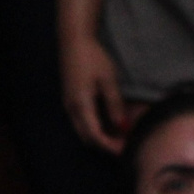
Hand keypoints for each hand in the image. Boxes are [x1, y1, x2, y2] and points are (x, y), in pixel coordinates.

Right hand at [59, 33, 128, 151]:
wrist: (74, 42)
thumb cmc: (93, 58)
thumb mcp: (108, 79)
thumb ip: (114, 104)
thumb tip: (122, 127)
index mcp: (80, 105)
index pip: (94, 136)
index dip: (109, 146)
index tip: (125, 151)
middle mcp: (71, 109)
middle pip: (87, 138)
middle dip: (105, 145)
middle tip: (125, 147)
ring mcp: (68, 105)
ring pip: (83, 131)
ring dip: (100, 138)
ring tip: (120, 138)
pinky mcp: (70, 100)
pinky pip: (81, 122)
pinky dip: (95, 128)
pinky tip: (109, 125)